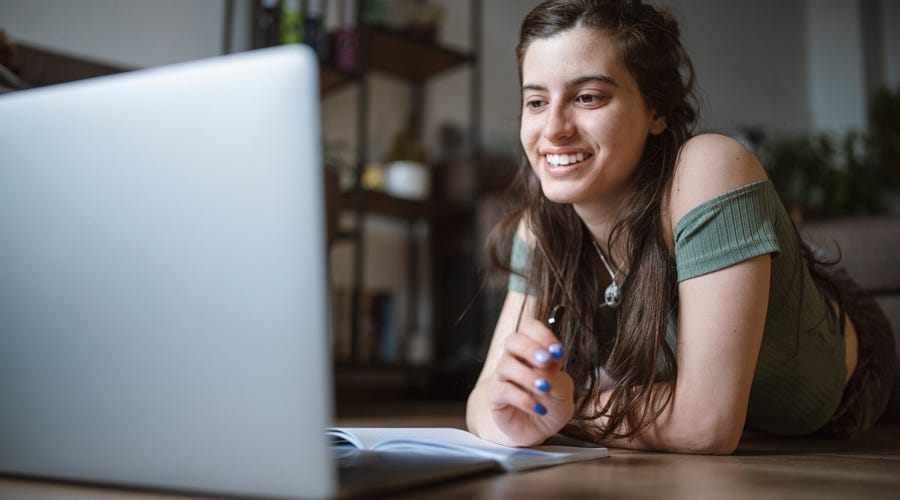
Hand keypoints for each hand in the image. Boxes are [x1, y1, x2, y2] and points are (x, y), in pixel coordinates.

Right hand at [485, 317, 574, 446]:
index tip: (558, 351)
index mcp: (532, 351)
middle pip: (513, 340)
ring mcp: (502, 377)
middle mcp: (514, 359)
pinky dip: (523, 399)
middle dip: (530, 348)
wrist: (539, 431)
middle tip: (546, 361)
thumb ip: (556, 373)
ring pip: (506, 365)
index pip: (529, 328)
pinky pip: (503, 390)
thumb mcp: (563, 389)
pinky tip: (539, 409)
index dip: (542, 335)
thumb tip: (548, 361)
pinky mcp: (495, 397)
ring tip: (545, 388)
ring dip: (528, 375)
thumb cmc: (551, 405)